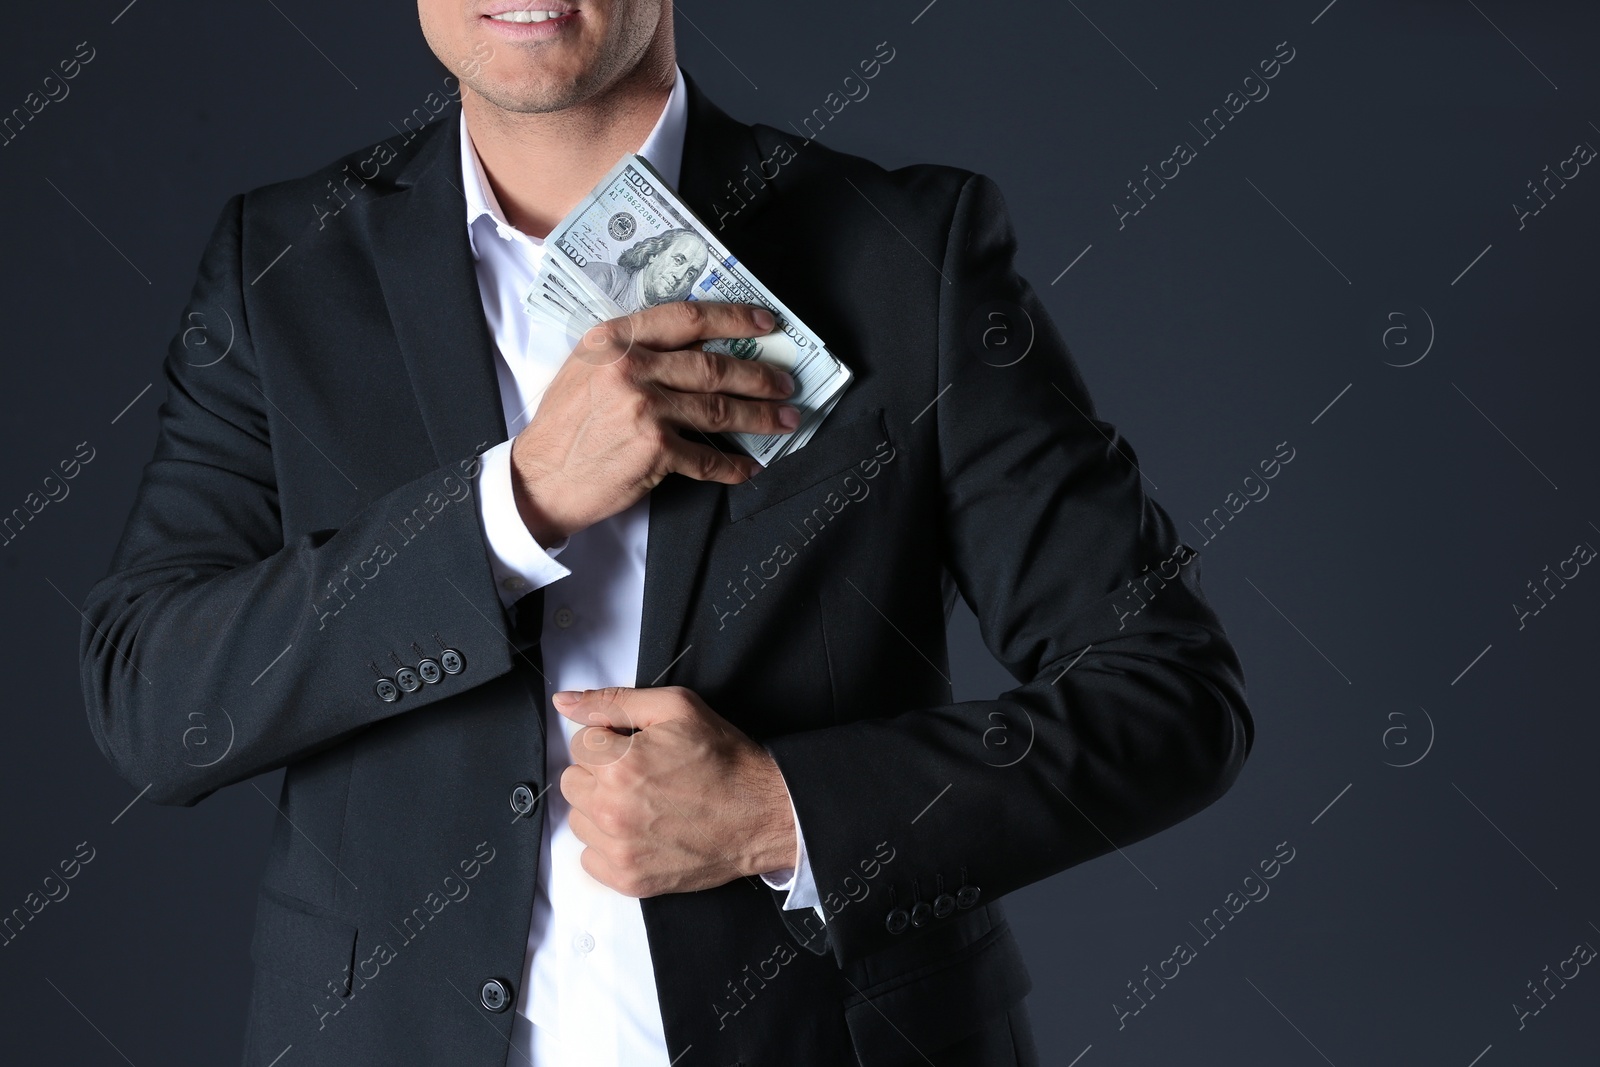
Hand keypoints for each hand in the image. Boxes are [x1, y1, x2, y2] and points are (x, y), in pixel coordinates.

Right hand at [510, 302, 798, 544]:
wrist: (540, 477)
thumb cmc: (564, 425)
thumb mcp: (587, 367)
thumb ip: (633, 349)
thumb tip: (695, 344)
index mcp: (615, 340)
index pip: (687, 318)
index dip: (734, 318)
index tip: (766, 322)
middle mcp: (630, 369)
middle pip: (714, 366)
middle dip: (759, 375)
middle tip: (785, 382)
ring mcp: (644, 409)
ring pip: (719, 408)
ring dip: (760, 416)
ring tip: (784, 420)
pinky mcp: (654, 451)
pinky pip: (707, 456)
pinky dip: (732, 464)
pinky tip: (748, 465)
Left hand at [553, 685, 796, 897]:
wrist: (762, 814)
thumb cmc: (724, 760)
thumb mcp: (676, 708)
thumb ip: (614, 701)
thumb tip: (565, 701)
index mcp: (620, 765)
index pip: (579, 744)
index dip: (610, 741)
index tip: (637, 749)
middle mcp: (613, 810)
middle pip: (572, 782)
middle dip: (600, 773)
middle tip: (641, 775)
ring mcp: (620, 850)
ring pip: (578, 820)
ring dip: (601, 809)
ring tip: (643, 804)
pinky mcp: (629, 879)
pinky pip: (590, 858)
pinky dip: (610, 845)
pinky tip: (642, 831)